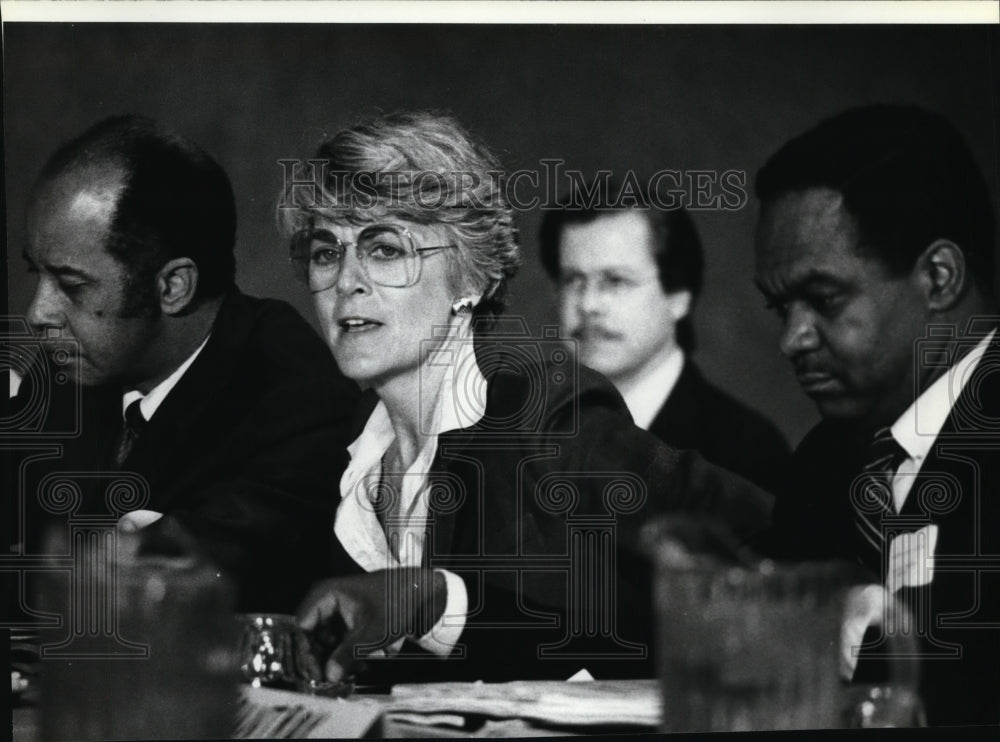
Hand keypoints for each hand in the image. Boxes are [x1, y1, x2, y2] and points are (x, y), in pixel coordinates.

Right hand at [296, 568, 445, 681]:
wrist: (424, 591)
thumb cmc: (396, 603)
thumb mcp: (371, 633)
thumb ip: (346, 655)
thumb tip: (327, 676)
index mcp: (327, 595)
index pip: (302, 627)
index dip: (307, 651)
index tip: (315, 673)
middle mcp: (329, 600)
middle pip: (313, 635)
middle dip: (323, 658)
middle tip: (331, 680)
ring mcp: (340, 609)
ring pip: (328, 639)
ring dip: (336, 658)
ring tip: (350, 674)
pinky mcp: (351, 617)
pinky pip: (341, 637)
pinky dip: (347, 652)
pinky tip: (359, 666)